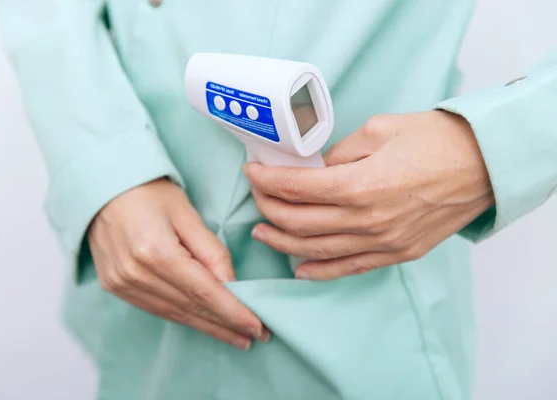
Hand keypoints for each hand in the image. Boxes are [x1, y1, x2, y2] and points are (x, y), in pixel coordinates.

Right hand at [88, 179, 268, 349]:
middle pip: (190, 308)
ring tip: (235, 336)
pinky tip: (203, 323)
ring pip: (174, 314)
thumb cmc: (149, 192)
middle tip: (255, 336)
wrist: (101, 187)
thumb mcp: (187, 213)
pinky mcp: (115, 286)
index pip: (204, 292)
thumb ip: (211, 251)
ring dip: (207, 327)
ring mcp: (122, 283)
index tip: (258, 326)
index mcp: (156, 251)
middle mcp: (136, 274)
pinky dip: (183, 317)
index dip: (233, 312)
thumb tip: (232, 286)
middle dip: (225, 325)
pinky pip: (156, 309)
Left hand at [244, 111, 493, 279]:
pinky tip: (299, 267)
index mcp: (360, 184)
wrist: (485, 164)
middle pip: (299, 221)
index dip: (267, 181)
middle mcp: (367, 220)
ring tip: (263, 231)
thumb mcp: (379, 130)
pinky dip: (320, 270)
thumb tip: (316, 169)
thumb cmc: (436, 140)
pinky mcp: (396, 253)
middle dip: (268, 209)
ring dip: (283, 241)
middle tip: (257, 196)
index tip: (252, 172)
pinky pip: (349, 268)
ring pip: (316, 250)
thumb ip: (339, 153)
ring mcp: (382, 242)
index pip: (296, 188)